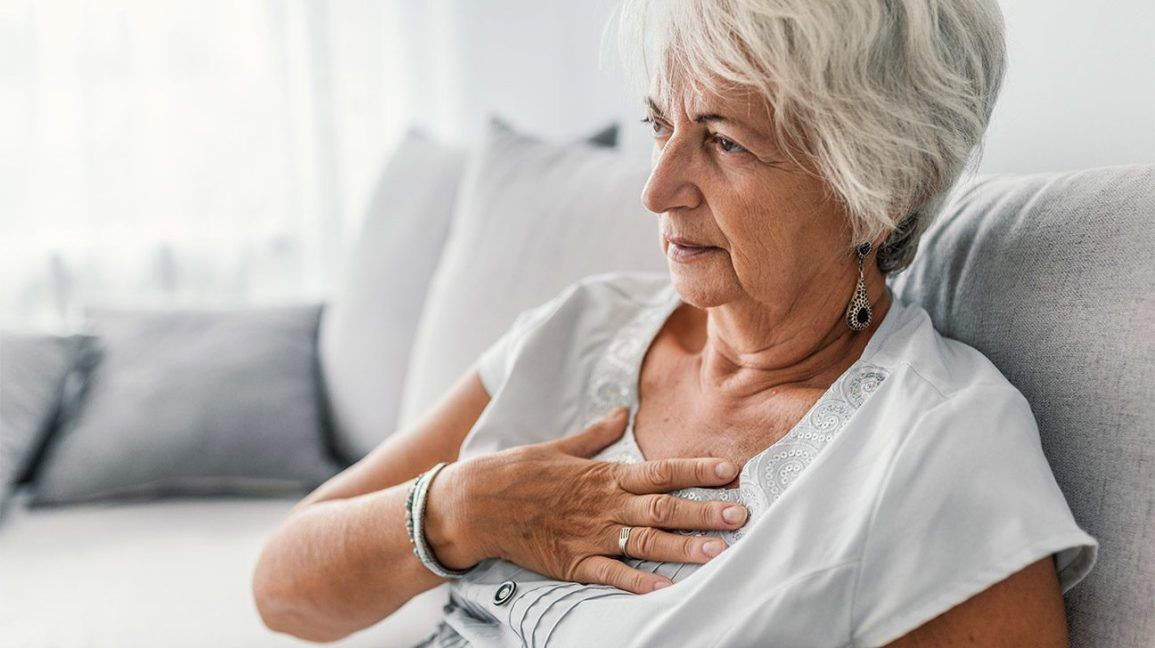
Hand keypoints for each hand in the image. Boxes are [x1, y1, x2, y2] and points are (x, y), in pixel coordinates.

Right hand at [424, 405, 748, 593]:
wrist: (475, 504)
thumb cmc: (517, 472)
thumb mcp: (559, 446)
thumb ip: (596, 434)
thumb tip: (622, 412)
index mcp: (604, 475)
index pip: (661, 471)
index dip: (697, 470)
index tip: (730, 470)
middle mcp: (604, 505)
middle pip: (664, 508)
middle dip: (705, 511)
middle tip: (741, 515)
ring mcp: (590, 535)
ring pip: (646, 542)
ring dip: (685, 547)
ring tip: (720, 552)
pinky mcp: (573, 562)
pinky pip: (612, 575)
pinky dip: (640, 583)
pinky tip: (668, 589)